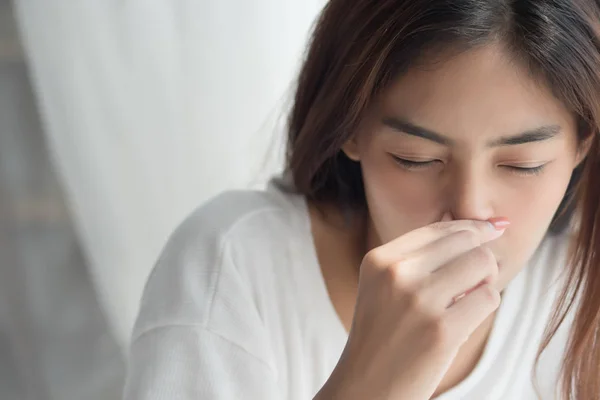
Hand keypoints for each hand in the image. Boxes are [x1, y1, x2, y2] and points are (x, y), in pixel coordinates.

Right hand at [316, 215, 506, 399]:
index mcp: (379, 260)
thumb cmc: (381, 336)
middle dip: (483, 253)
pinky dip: (485, 305)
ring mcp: (419, 301)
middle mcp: (396, 274)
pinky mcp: (441, 331)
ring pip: (483, 264)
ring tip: (470, 296)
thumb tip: (471, 225)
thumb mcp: (383, 287)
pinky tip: (466, 317)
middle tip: (481, 273)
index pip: (439, 229)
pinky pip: (488, 298)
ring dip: (486, 280)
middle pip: (466, 241)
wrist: (365, 387)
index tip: (493, 228)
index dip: (471, 226)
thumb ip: (418, 257)